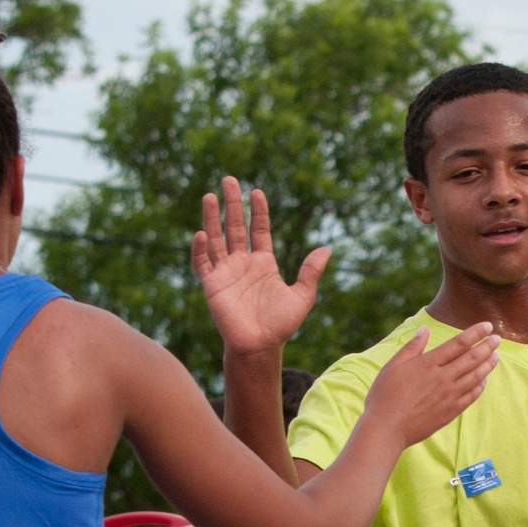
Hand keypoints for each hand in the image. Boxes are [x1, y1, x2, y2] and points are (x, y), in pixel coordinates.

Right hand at [192, 176, 330, 353]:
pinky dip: (201, 250)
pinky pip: (203, 264)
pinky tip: (202, 234)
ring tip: (209, 196)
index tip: (257, 192)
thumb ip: (310, 272)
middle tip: (228, 180)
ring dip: (212, 218)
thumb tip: (326, 249)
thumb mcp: (302, 296)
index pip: (259, 230)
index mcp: (263, 263)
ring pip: (216, 239)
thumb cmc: (280, 325)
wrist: (260, 347)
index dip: (258, 211)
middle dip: (232, 204)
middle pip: (235, 226)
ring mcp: (226, 273)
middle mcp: (243, 263)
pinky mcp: (212, 286)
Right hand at [364, 323, 499, 448]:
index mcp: (429, 363)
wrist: (387, 428)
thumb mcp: (394, 365)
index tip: (487, 326)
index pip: (458, 344)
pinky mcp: (450, 411)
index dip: (475, 333)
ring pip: (475, 376)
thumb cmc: (385, 395)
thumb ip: (412, 347)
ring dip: (488, 365)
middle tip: (498, 339)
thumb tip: (425, 329)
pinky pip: (471, 395)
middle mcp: (443, 378)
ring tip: (496, 356)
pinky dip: (481, 386)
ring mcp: (449, 396)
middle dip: (487, 347)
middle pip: (472, 359)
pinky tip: (484, 380)